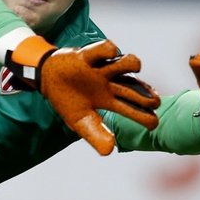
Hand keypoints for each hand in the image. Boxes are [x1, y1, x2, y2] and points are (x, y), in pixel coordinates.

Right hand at [5, 37, 160, 155]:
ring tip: (129, 69)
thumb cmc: (67, 100)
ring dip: (132, 65)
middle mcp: (112, 84)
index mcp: (111, 101)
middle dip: (148, 97)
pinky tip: (109, 55)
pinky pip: (106, 49)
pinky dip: (110, 50)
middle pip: (137, 89)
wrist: (47, 78)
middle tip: (152, 102)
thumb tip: (110, 150)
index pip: (135, 109)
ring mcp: (102, 69)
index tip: (152, 124)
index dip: (146, 116)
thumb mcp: (79, 122)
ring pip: (128, 64)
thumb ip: (94, 136)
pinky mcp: (88, 55)